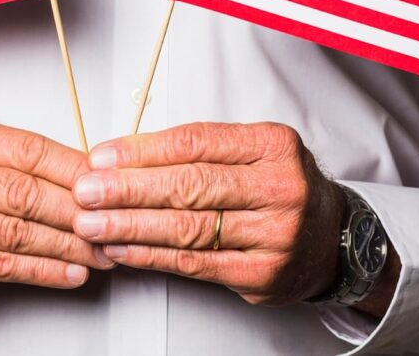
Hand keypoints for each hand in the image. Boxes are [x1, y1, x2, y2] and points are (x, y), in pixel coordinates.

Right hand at [0, 115, 114, 304]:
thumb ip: (21, 161)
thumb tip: (91, 174)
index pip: (29, 150)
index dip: (74, 170)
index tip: (108, 185)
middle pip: (25, 193)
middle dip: (77, 213)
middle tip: (111, 225)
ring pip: (17, 232)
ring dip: (66, 246)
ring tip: (98, 253)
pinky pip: (2, 265)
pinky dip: (43, 270)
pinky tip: (69, 272)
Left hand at [71, 122, 346, 305]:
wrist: (331, 238)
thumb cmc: (279, 187)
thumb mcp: (254, 151)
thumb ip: (201, 150)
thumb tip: (124, 156)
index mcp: (274, 146)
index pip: (197, 143)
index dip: (143, 150)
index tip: (102, 156)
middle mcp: (280, 188)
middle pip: (190, 186)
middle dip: (128, 190)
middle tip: (86, 191)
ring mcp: (275, 235)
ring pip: (188, 228)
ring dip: (130, 226)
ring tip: (92, 223)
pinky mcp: (262, 275)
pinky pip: (194, 264)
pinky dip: (151, 256)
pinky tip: (122, 248)